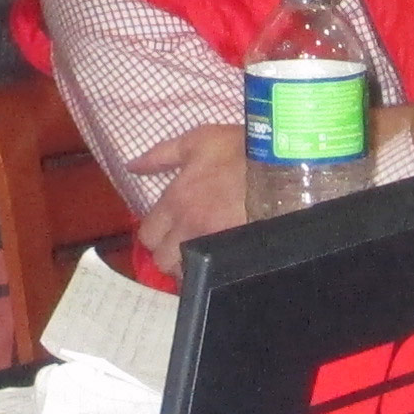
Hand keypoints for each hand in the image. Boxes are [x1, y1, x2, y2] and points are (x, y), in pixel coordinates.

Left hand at [134, 126, 249, 269]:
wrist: (284, 167)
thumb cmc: (239, 150)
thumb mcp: (197, 141)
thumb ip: (160, 155)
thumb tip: (130, 166)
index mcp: (176, 201)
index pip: (147, 235)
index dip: (154, 234)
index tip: (165, 229)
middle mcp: (189, 227)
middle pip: (163, 261)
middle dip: (168, 255)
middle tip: (181, 244)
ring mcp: (213, 243)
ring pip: (186, 272)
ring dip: (188, 265)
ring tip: (199, 254)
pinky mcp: (234, 253)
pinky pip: (213, 272)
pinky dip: (211, 269)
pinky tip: (218, 260)